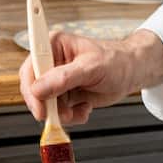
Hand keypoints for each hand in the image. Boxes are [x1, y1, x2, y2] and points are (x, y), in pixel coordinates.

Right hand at [19, 29, 162, 125]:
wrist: (132, 72)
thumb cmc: (117, 61)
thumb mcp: (92, 67)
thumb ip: (64, 78)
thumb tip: (39, 89)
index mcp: (53, 45)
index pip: (30, 68)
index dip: (31, 89)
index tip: (40, 108)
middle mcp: (52, 63)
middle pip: (34, 90)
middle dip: (48, 107)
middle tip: (63, 115)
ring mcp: (57, 81)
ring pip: (45, 105)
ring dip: (62, 114)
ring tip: (82, 109)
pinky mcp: (64, 95)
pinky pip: (57, 113)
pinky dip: (71, 116)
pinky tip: (85, 108)